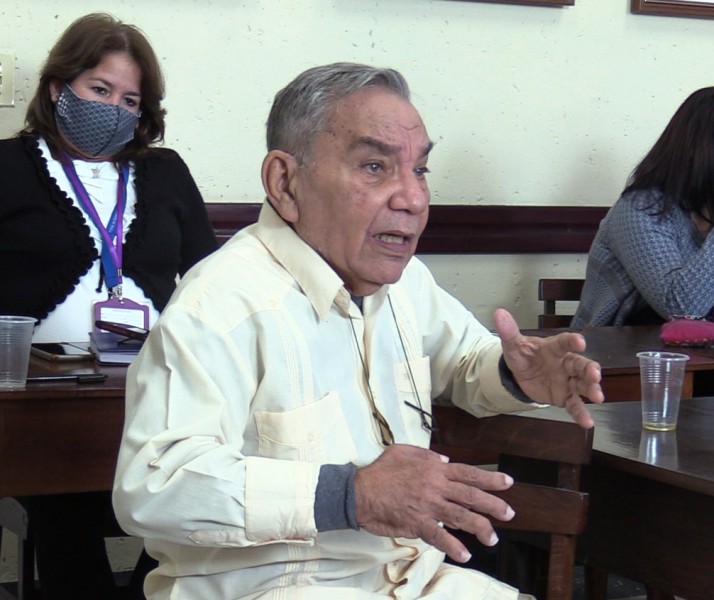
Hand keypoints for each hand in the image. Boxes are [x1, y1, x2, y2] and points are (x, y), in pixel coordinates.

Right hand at [354, 444, 513, 562]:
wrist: (359, 491)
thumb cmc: (380, 471)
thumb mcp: (402, 450)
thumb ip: (425, 454)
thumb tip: (445, 460)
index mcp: (433, 468)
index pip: (468, 473)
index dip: (489, 479)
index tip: (507, 483)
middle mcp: (435, 486)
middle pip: (471, 495)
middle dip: (493, 505)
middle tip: (509, 513)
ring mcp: (427, 505)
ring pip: (461, 516)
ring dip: (480, 528)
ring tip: (492, 538)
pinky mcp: (417, 523)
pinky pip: (440, 536)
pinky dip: (454, 546)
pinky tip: (465, 554)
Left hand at [493, 308, 603, 427]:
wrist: (521, 374)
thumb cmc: (523, 356)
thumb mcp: (513, 345)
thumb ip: (509, 332)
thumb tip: (499, 313)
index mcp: (553, 348)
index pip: (564, 342)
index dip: (572, 341)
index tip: (580, 341)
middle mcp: (565, 363)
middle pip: (580, 364)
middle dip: (589, 369)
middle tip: (595, 375)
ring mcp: (567, 381)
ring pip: (582, 384)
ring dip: (591, 389)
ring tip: (598, 397)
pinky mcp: (565, 396)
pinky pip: (574, 405)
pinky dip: (581, 413)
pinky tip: (587, 423)